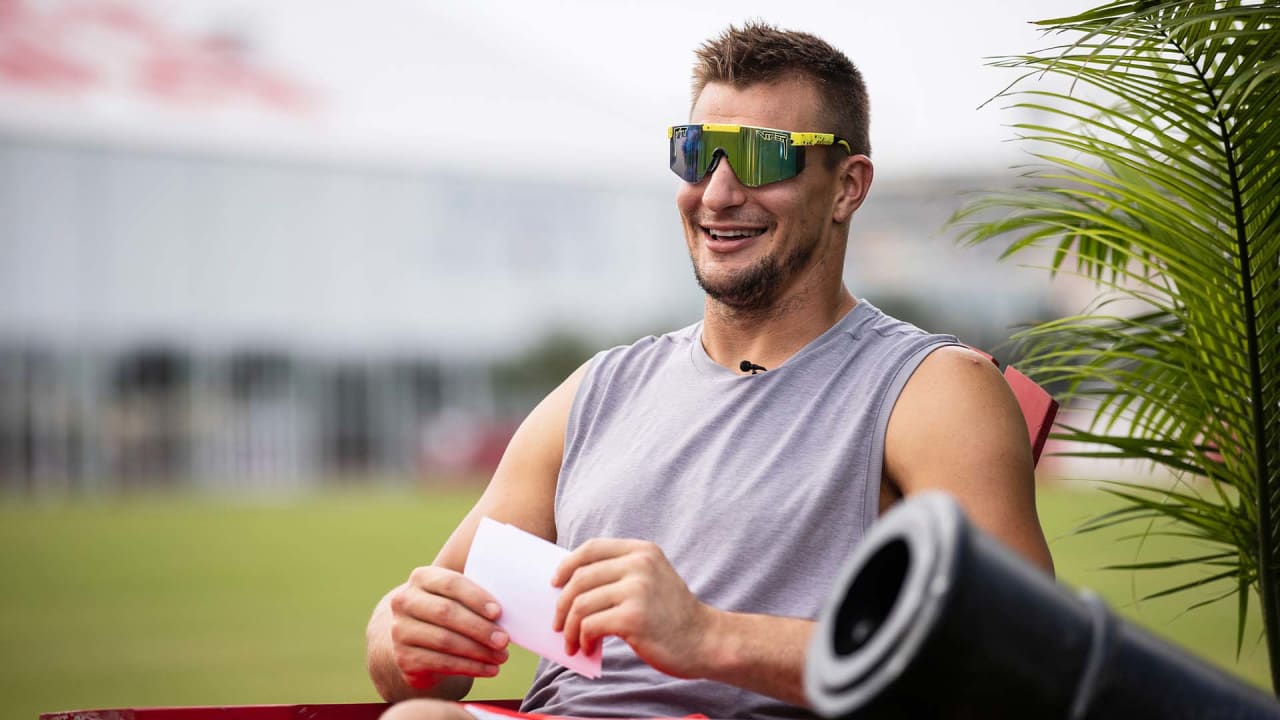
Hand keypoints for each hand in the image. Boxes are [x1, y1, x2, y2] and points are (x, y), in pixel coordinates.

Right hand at [387, 566, 510, 686]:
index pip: (451, 583)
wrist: (415, 638)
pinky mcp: (404, 658)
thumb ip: (476, 595)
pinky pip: (441, 663)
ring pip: (445, 641)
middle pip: (446, 613)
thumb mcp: (456, 596)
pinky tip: (490, 669)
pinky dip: (470, 667)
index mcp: (421, 577)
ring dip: (478, 651)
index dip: (476, 597)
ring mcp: (400, 631)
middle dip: (480, 628)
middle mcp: (404, 601)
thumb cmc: (449, 611)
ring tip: (502, 657)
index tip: (499, 612)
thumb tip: (517, 603)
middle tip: (505, 640)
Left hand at [551, 538, 714, 677]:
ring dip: (569, 628)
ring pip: (581, 604)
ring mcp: (637, 590)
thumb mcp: (651, 580)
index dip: (567, 564)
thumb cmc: (672, 616)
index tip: (555, 583)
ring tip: (573, 643)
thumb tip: (568, 585)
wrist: (705, 641)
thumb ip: (619, 574)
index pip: (592, 548)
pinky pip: (590, 625)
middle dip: (562, 604)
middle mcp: (640, 565)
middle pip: (580, 578)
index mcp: (642, 551)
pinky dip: (583, 639)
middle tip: (558, 625)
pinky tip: (588, 648)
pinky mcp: (633, 617)